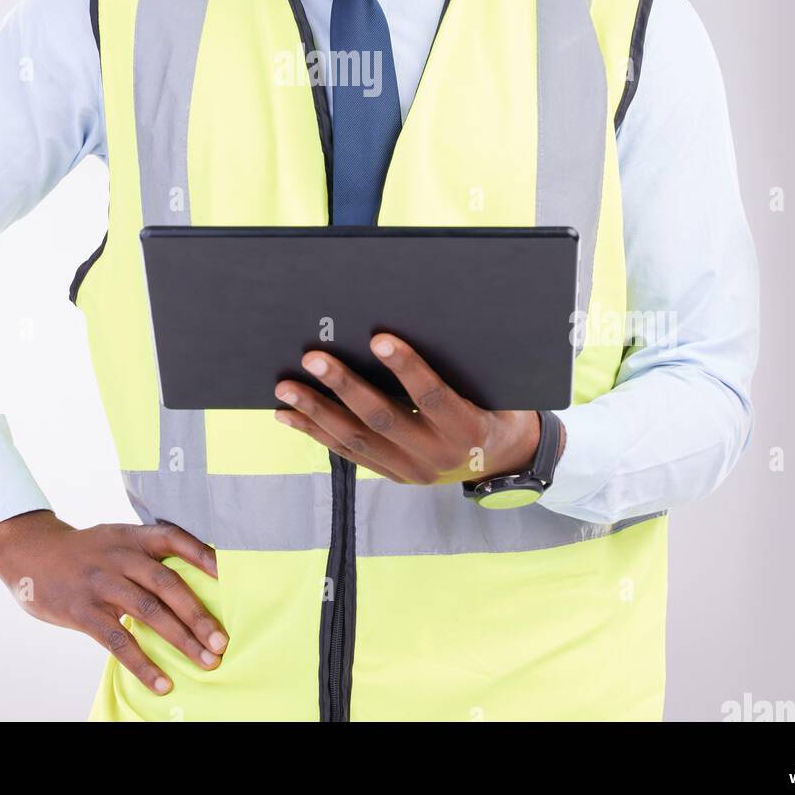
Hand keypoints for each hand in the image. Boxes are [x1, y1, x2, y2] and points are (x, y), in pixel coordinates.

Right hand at [0, 510, 227, 695]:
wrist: (32, 552)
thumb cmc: (85, 552)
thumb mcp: (115, 539)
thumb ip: (146, 555)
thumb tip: (191, 583)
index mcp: (131, 536)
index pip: (173, 537)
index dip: (202, 553)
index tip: (228, 573)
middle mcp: (119, 557)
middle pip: (167, 583)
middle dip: (198, 614)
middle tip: (222, 641)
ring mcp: (101, 583)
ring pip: (148, 612)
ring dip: (180, 639)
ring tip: (205, 661)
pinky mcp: (83, 611)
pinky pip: (117, 640)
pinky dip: (142, 663)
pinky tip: (161, 682)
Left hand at [273, 333, 564, 484]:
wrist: (508, 460)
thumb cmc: (501, 407)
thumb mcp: (497, 387)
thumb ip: (464, 364)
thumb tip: (423, 318)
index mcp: (468, 429)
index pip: (433, 396)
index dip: (407, 367)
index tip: (379, 338)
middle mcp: (438, 455)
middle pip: (383, 419)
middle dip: (344, 386)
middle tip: (313, 358)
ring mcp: (412, 470)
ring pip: (357, 440)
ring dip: (318, 411)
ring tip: (286, 387)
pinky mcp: (394, 475)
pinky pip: (349, 454)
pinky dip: (316, 433)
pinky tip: (289, 415)